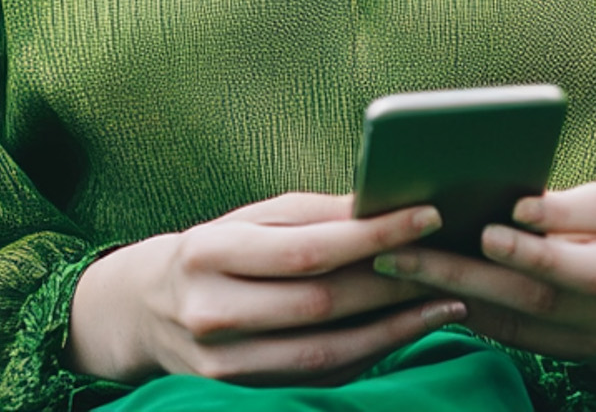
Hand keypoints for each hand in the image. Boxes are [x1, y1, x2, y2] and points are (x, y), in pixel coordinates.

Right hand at [66, 192, 468, 385]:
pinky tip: (407, 332)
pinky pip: (319, 376)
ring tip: (447, 302)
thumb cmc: (213, 251)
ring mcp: (224, 364)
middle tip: (449, 262)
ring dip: (395, 328)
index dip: (371, 235)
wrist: (145, 311)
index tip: (427, 216)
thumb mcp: (249, 218)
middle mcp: (212, 312)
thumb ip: (313, 213)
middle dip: (393, 284)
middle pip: (321, 304)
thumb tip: (383, 203)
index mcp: (210, 253)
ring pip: (327, 351)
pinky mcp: (241, 394)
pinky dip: (370, 354)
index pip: (306, 248)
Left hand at [369, 182, 595, 387]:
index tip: (516, 205)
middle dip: (492, 262)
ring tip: (402, 263)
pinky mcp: (568, 350)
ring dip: (458, 285)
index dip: (558, 215)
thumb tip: (501, 189)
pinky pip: (512, 332)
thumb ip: (565, 201)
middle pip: (557, 279)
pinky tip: (422, 289)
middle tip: (426, 245)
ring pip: (524, 311)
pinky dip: (467, 308)